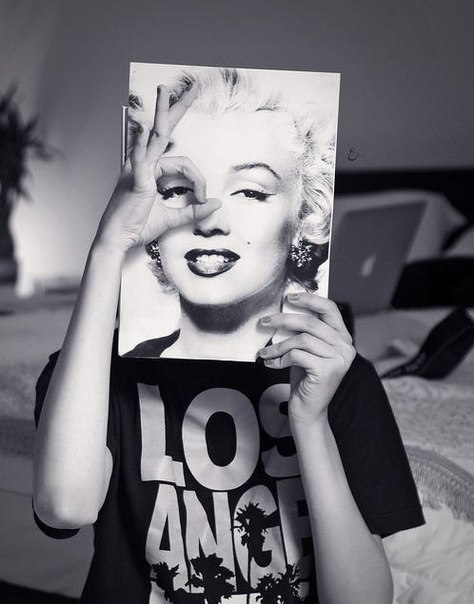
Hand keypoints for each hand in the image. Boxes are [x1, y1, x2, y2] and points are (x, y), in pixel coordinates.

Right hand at [95, 84, 220, 252]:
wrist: (117, 240)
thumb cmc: (136, 227)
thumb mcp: (171, 219)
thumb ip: (194, 211)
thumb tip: (216, 204)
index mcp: (150, 171)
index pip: (182, 163)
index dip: (198, 179)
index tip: (204, 197)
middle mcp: (142, 165)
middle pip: (163, 131)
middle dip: (178, 108)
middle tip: (193, 88)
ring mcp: (136, 170)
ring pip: (154, 136)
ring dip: (161, 112)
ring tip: (165, 91)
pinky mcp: (135, 180)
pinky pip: (139, 156)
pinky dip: (140, 140)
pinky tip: (141, 124)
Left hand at [258, 293, 354, 424]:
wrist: (309, 411)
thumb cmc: (305, 379)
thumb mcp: (306, 351)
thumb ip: (304, 332)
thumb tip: (283, 310)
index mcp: (343, 338)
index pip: (330, 309)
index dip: (309, 299)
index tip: (289, 298)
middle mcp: (345, 347)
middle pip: (311, 323)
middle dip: (283, 320)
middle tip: (264, 321)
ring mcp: (338, 359)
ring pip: (301, 339)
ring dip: (278, 345)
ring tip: (265, 352)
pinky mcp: (326, 371)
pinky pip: (297, 355)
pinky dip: (280, 358)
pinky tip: (272, 364)